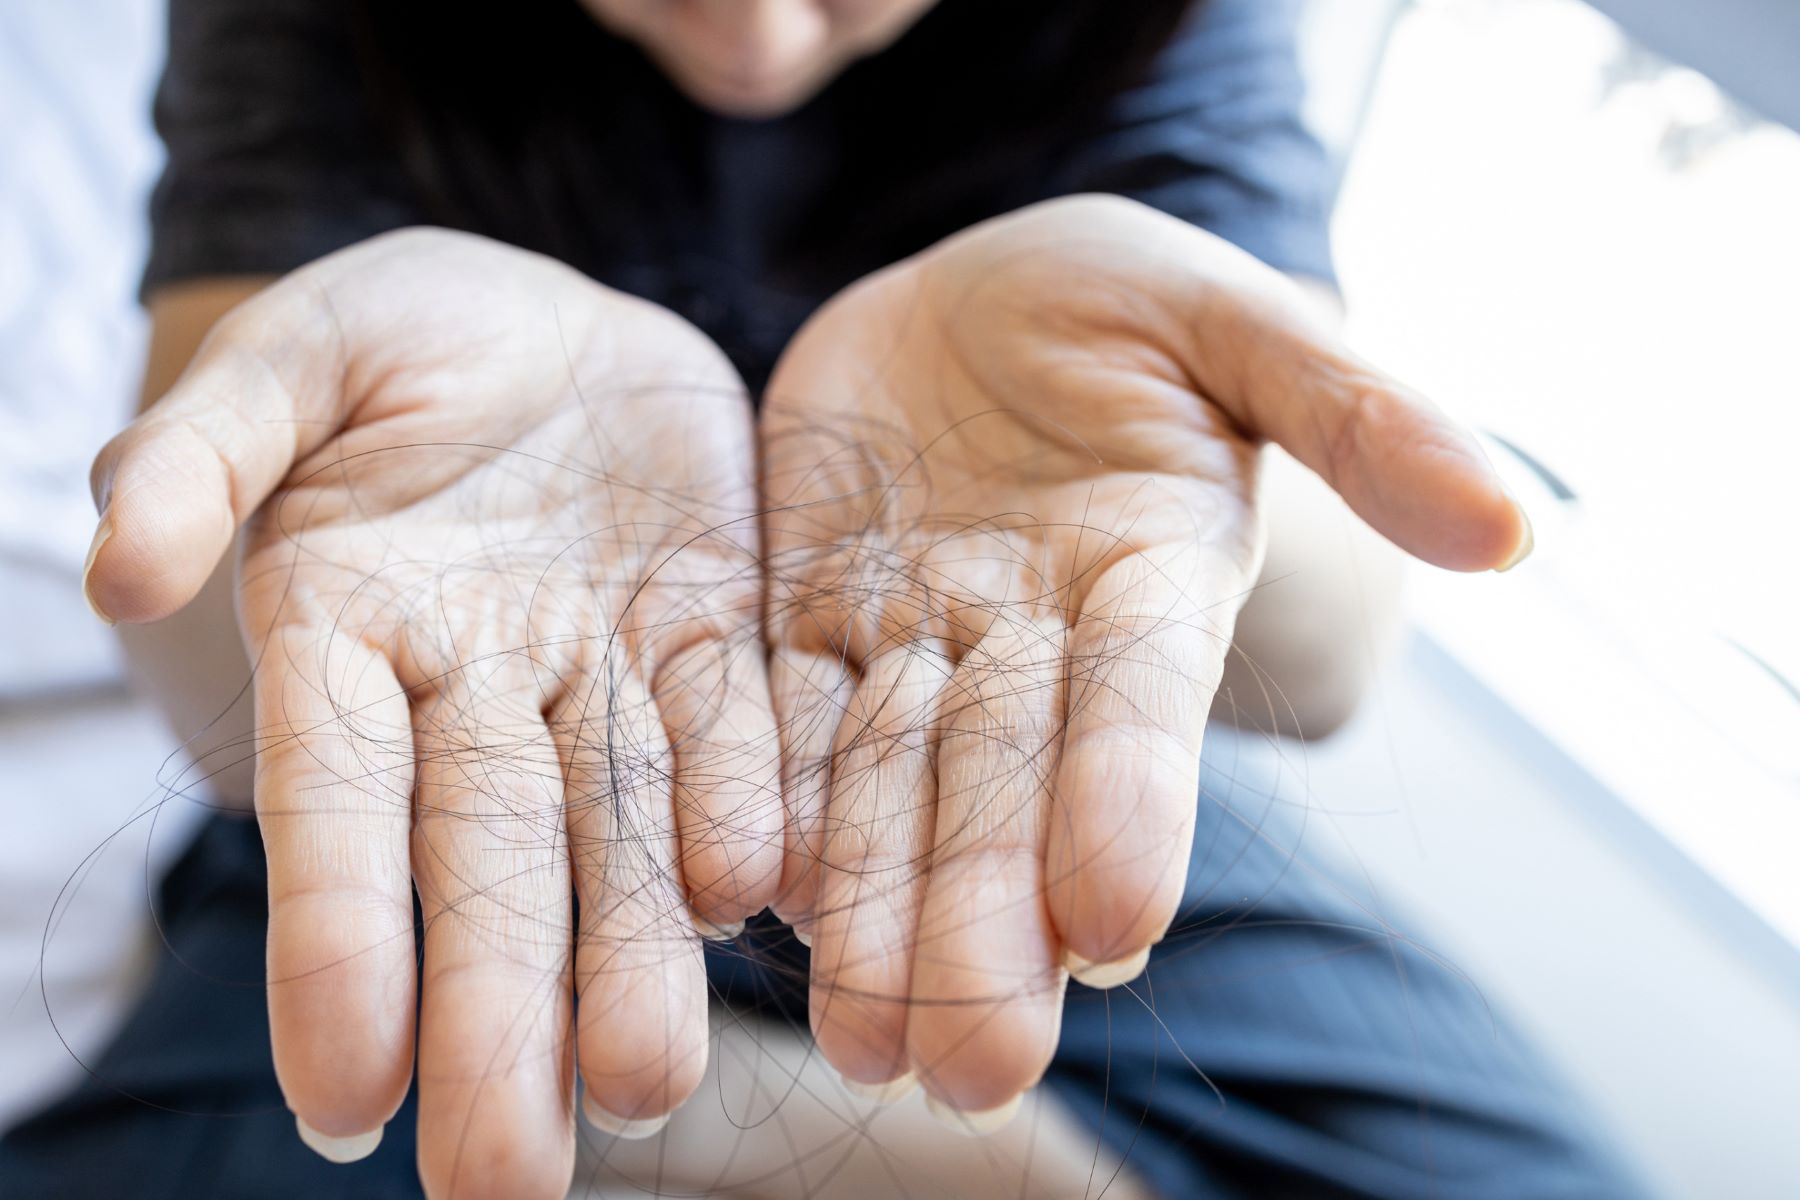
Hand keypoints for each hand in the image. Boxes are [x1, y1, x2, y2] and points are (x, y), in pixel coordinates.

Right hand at [85, 230, 780, 1196]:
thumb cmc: (396, 335)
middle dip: (493, 1016)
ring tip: (647, 1083)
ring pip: (617, 828)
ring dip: (633, 953)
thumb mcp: (292, 355)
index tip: (345, 1094)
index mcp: (348, 637)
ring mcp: (601, 674)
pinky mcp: (711, 637)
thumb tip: (110, 562)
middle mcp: (476, 691)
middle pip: (482, 863)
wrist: (554, 321)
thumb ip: (204, 446)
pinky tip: (762, 894)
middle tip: (503, 1183)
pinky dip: (747, 805)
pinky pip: (735, 727)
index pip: (336, 806)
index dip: (336, 943)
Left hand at [760, 195, 1528, 1122]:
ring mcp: (913, 641)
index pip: (1143, 705)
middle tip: (973, 1060)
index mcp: (1148, 582)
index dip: (1133, 799)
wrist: (972, 299)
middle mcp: (1033, 643)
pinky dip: (762, 800)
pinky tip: (748, 895)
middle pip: (1007, 787)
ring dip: (877, 910)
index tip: (1119, 916)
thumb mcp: (1235, 321)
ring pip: (888, 783)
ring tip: (864, 1038)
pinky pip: (773, 715)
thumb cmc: (1122, 301)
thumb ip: (1358, 415)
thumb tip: (1516, 528)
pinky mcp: (806, 620)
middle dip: (991, 919)